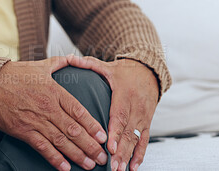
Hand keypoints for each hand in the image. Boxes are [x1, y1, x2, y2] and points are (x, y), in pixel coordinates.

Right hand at [0, 57, 107, 170]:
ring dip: (77, 155)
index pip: (79, 111)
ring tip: (89, 165)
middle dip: (90, 146)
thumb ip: (62, 62)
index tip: (103, 137)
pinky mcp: (23, 130)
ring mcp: (36, 120)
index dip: (93, 126)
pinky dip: (54, 158)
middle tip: (102, 158)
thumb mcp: (41, 65)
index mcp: (55, 91)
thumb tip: (76, 57)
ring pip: (61, 141)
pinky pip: (42, 147)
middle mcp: (48, 107)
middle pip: (74, 129)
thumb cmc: (15, 74)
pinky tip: (65, 167)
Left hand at [67, 56, 158, 170]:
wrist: (149, 72)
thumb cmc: (123, 72)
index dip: (115, 132)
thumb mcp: (107, 66)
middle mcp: (136, 108)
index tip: (110, 146)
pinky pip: (144, 141)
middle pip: (128, 132)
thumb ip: (88, 64)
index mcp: (124, 95)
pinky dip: (140, 155)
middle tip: (112, 166)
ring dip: (129, 156)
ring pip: (136, 139)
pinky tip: (133, 168)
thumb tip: (70, 57)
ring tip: (120, 170)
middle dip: (120, 150)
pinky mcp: (146, 123)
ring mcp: (143, 117)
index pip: (119, 115)